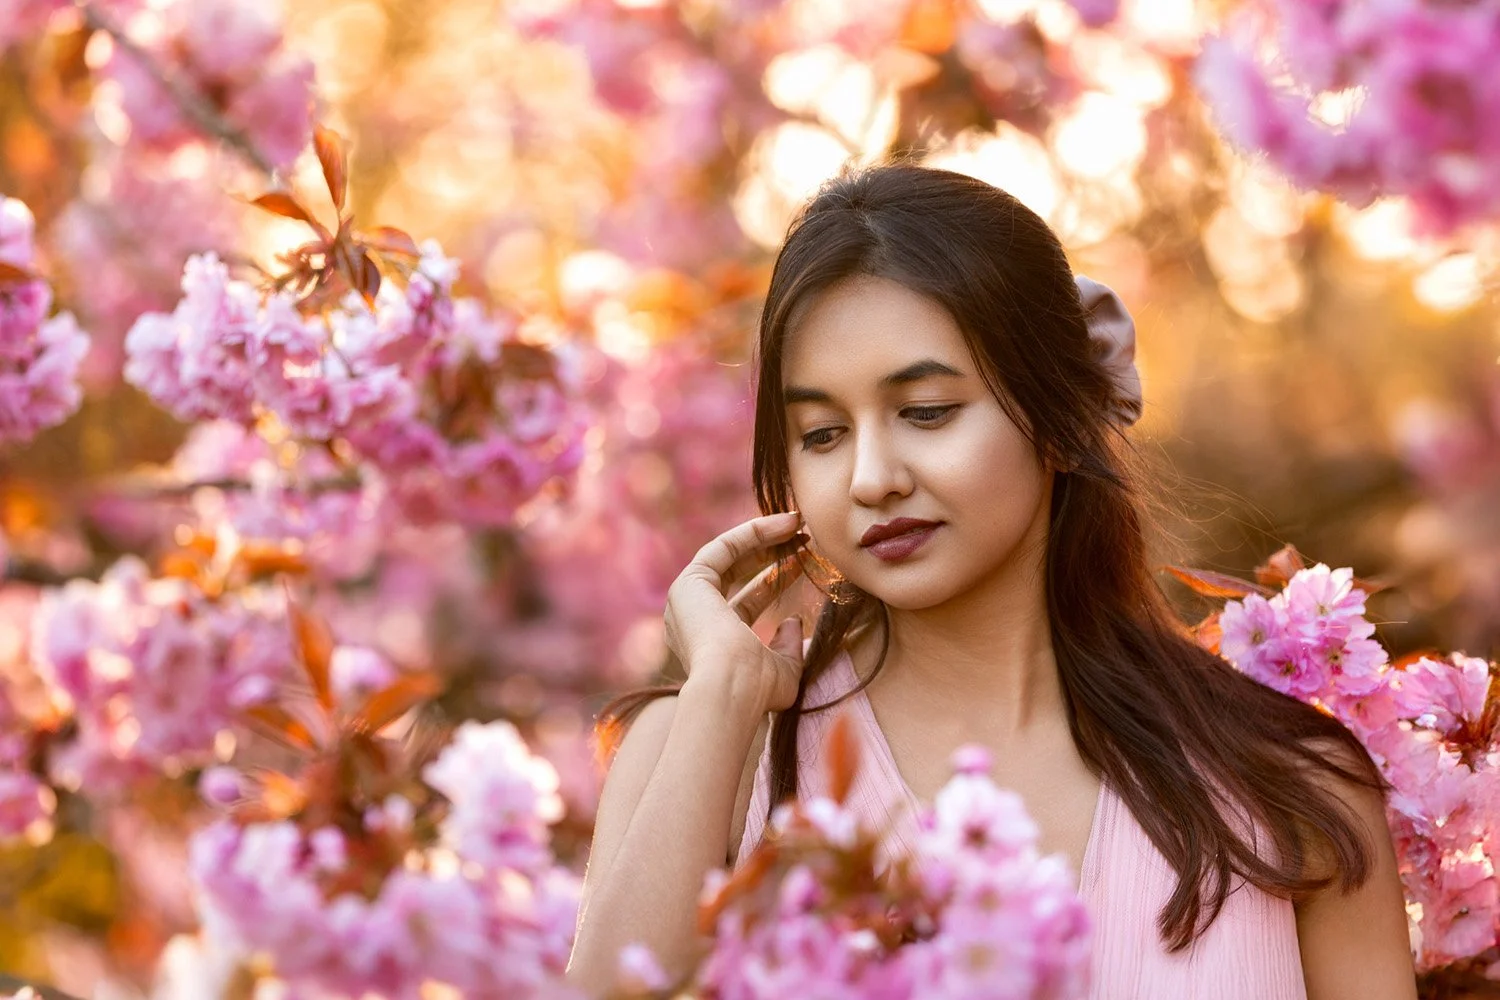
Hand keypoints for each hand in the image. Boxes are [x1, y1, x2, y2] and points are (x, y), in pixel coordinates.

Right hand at [664, 511, 808, 714]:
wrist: (731, 688)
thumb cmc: (758, 688)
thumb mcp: (783, 669)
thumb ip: (788, 646)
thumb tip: (794, 622)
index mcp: (713, 642)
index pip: (746, 601)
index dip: (776, 580)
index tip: (803, 561)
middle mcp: (694, 618)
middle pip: (736, 573)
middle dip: (771, 553)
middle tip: (802, 537)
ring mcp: (687, 600)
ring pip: (729, 555)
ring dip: (764, 537)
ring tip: (797, 523)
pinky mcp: (688, 584)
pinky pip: (723, 548)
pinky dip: (753, 533)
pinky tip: (783, 525)